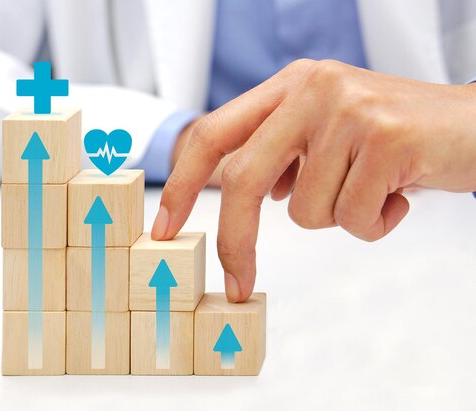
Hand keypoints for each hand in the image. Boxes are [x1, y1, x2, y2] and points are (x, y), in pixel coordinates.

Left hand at [153, 59, 475, 302]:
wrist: (475, 126)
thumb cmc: (398, 138)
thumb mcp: (329, 132)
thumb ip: (286, 155)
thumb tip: (254, 193)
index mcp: (290, 86)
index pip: (212, 134)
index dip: (182, 184)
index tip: (165, 228)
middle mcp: (311, 89)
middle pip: (243, 178)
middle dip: (236, 242)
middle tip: (238, 284)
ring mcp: (348, 110)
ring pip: (306, 211)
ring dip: (339, 218)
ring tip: (374, 189)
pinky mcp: (386, 138)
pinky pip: (352, 218)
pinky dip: (374, 223)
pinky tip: (399, 193)